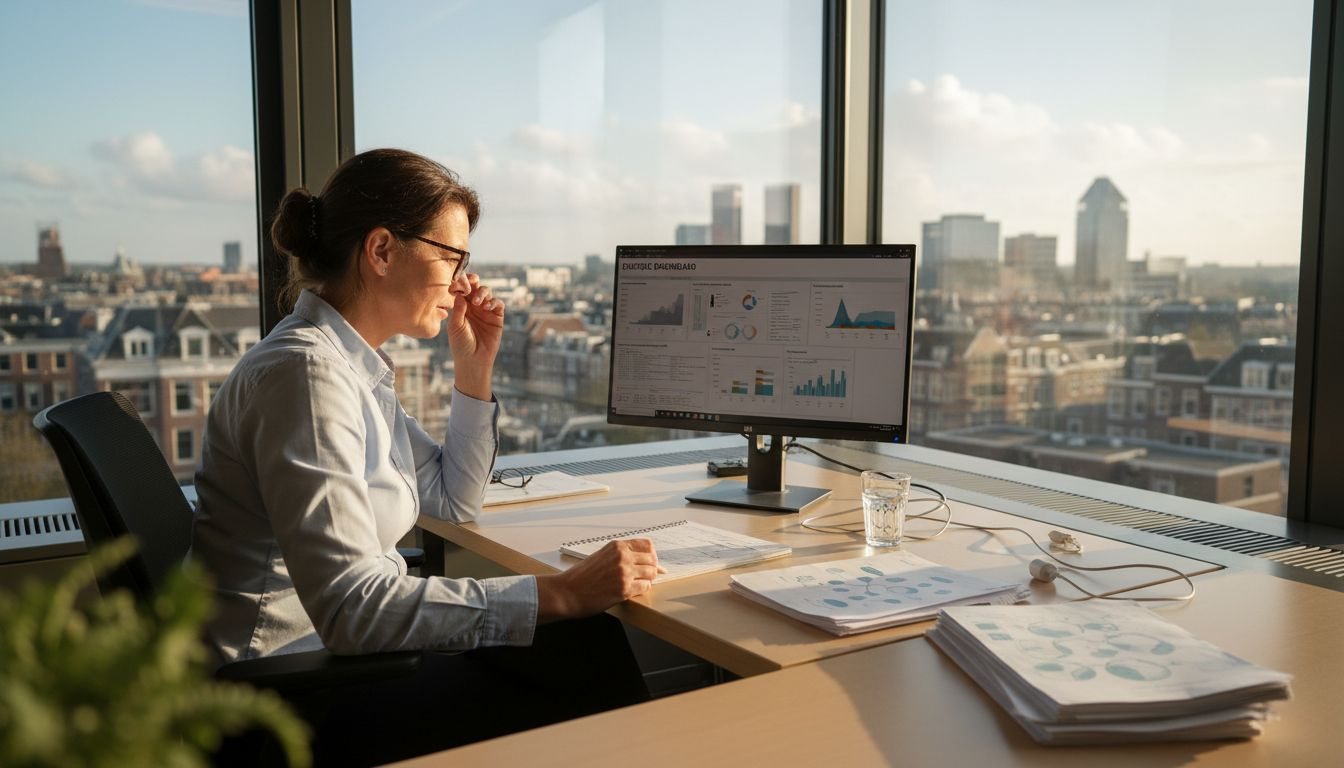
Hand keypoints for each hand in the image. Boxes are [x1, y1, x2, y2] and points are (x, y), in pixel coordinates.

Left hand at [447, 272, 502, 399]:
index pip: (461, 288)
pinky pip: (498, 304)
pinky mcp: (497, 317)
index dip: (460, 283)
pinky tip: (487, 308)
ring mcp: (485, 311)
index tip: (455, 286)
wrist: (473, 360)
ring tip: (477, 303)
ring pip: (487, 292)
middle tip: (470, 284)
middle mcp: (473, 306)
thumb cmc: (460, 344)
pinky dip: (493, 302)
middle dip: (473, 281)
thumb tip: (461, 293)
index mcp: (460, 306)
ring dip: (482, 293)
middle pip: (475, 286)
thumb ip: (458, 309)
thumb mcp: (455, 326)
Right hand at [536, 539, 667, 621]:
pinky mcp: (624, 589)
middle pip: (652, 559)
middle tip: (648, 575)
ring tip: (640, 582)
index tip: (650, 561)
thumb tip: (641, 560)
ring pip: (651, 573)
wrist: (566, 592)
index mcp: (616, 546)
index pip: (647, 545)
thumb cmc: (580, 577)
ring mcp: (624, 573)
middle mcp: (622, 557)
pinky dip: (643, 588)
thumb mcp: (600, 556)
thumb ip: (619, 555)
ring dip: (649, 579)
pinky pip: (645, 587)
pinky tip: (635, 590)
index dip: (651, 554)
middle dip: (652, 567)